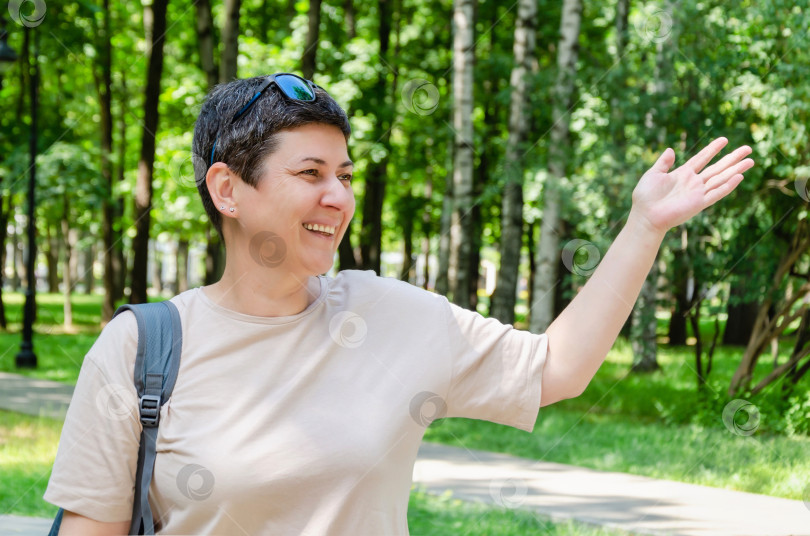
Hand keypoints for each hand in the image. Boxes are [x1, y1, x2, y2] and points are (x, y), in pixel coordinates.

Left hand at [629, 137, 753, 234]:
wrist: (645, 215)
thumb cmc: (645, 197)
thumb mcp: (653, 174)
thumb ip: (663, 162)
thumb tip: (671, 149)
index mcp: (682, 174)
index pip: (702, 158)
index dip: (712, 149)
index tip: (724, 139)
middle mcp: (693, 183)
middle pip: (717, 167)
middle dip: (732, 158)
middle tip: (748, 148)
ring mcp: (697, 193)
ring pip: (721, 178)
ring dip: (736, 169)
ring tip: (751, 161)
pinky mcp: (699, 203)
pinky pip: (716, 193)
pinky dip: (728, 186)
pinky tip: (739, 177)